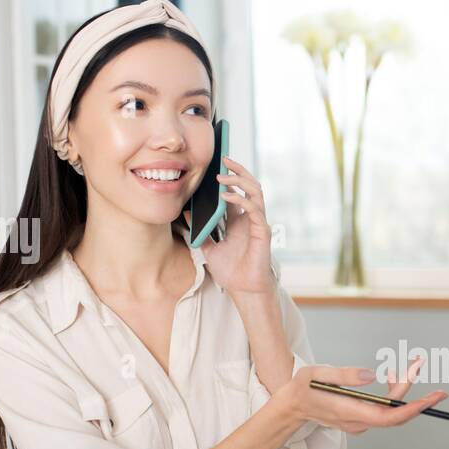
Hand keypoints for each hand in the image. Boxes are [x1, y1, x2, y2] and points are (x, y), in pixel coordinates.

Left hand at [186, 155, 274, 295]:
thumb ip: (200, 230)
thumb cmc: (231, 271)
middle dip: (238, 170)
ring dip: (239, 180)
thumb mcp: (208, 248)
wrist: (243, 290)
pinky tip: (226, 196)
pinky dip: (241, 199)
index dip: (228, 176)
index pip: (236, 190)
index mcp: (239, 220)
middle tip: (223, 158)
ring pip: (255, 191)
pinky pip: (254, 209)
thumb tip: (186, 213)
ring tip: (222, 175)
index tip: (215, 164)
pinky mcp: (262, 231)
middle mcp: (250, 218)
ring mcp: (258, 223)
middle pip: (249, 185)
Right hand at [281, 357, 446, 433]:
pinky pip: (385, 411)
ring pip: (391, 412)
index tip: (431, 398)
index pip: (389, 416)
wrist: (291, 406)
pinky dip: (393, 394)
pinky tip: (391, 378)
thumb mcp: (319, 374)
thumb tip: (372, 375)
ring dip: (402, 390)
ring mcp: (360, 423)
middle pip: (395, 414)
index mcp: (350, 411)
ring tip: (405, 368)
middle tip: (423, 368)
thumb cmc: (303, 389)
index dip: (413, 408)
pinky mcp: (361, 419)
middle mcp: (358, 421)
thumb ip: (346, 375)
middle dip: (416, 395)